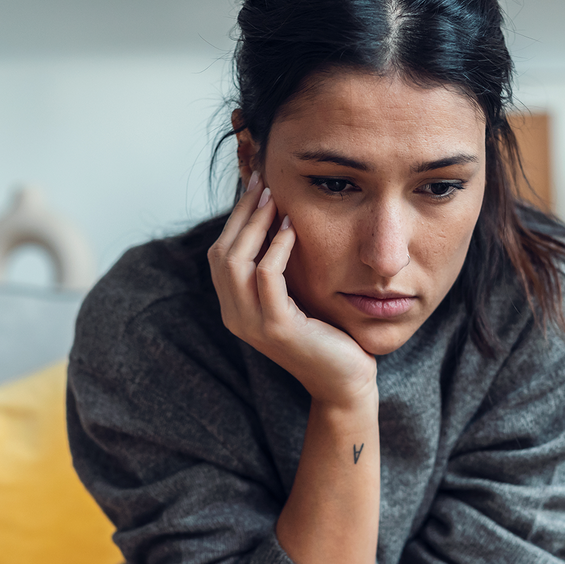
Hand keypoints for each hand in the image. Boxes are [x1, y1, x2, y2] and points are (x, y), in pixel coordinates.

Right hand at [208, 174, 377, 408]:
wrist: (344, 380)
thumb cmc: (325, 335)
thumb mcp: (294, 296)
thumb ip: (278, 268)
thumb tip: (277, 219)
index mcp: (235, 307)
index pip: (220, 253)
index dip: (235, 217)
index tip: (255, 186)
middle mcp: (235, 316)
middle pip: (222, 252)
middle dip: (241, 213)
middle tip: (263, 183)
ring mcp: (252, 324)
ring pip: (236, 261)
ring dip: (255, 224)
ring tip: (275, 200)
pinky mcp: (276, 328)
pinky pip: (266, 276)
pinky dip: (277, 247)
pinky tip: (292, 228)